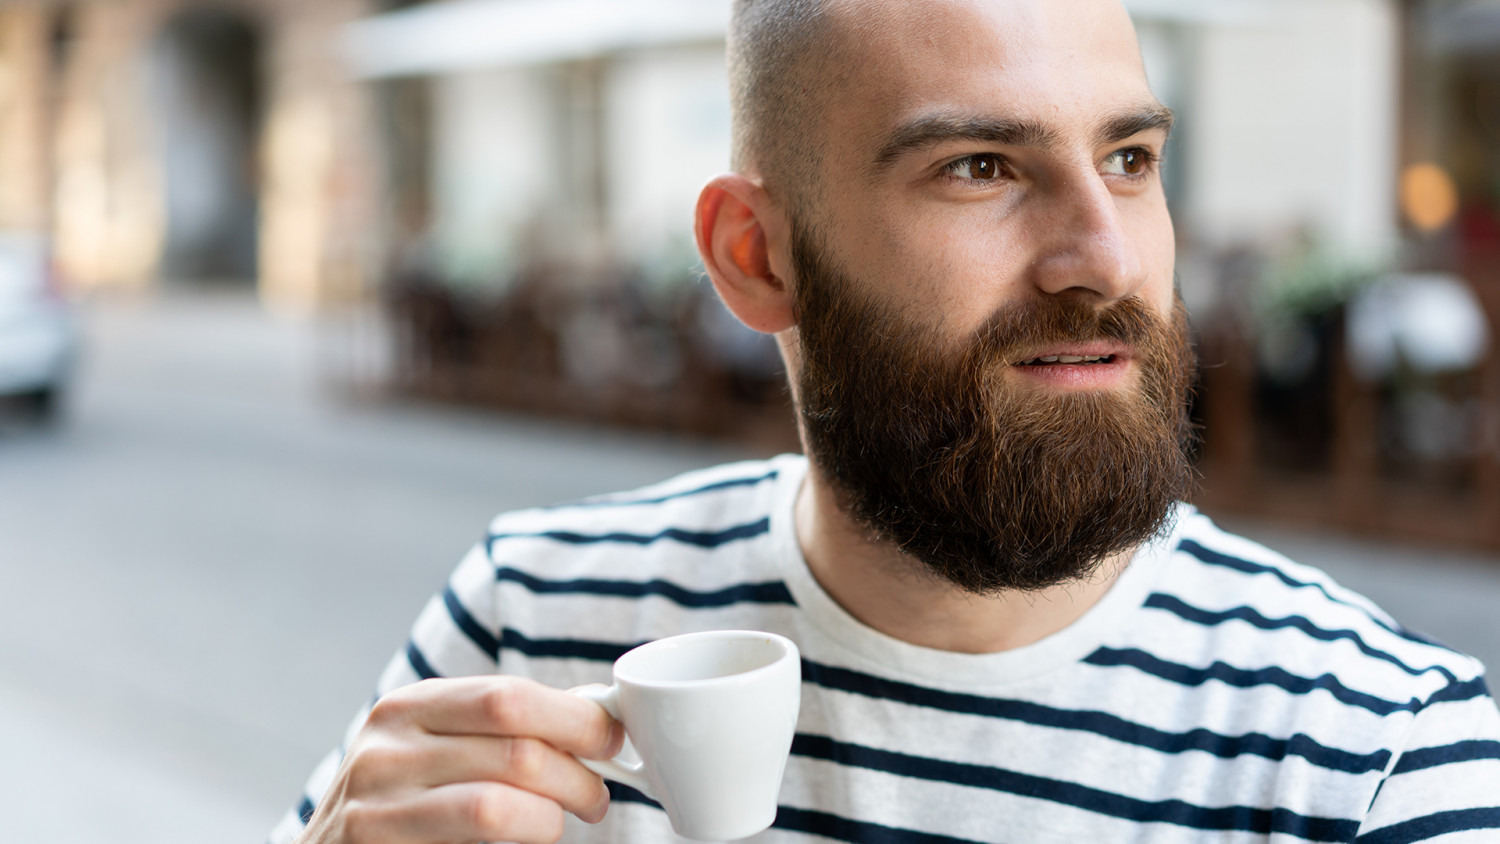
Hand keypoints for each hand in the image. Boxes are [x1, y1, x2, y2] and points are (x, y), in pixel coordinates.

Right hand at [298, 676, 623, 843]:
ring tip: (562, 823)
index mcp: (409, 707)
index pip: (508, 697)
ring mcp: (376, 809)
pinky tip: (521, 842)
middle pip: (515, 751)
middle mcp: (387, 750)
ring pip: (497, 808)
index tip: (610, 738)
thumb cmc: (401, 802)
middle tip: (596, 797)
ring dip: (552, 820)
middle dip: (577, 775)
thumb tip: (594, 723)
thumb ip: (495, 731)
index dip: (575, 719)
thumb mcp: (431, 748)